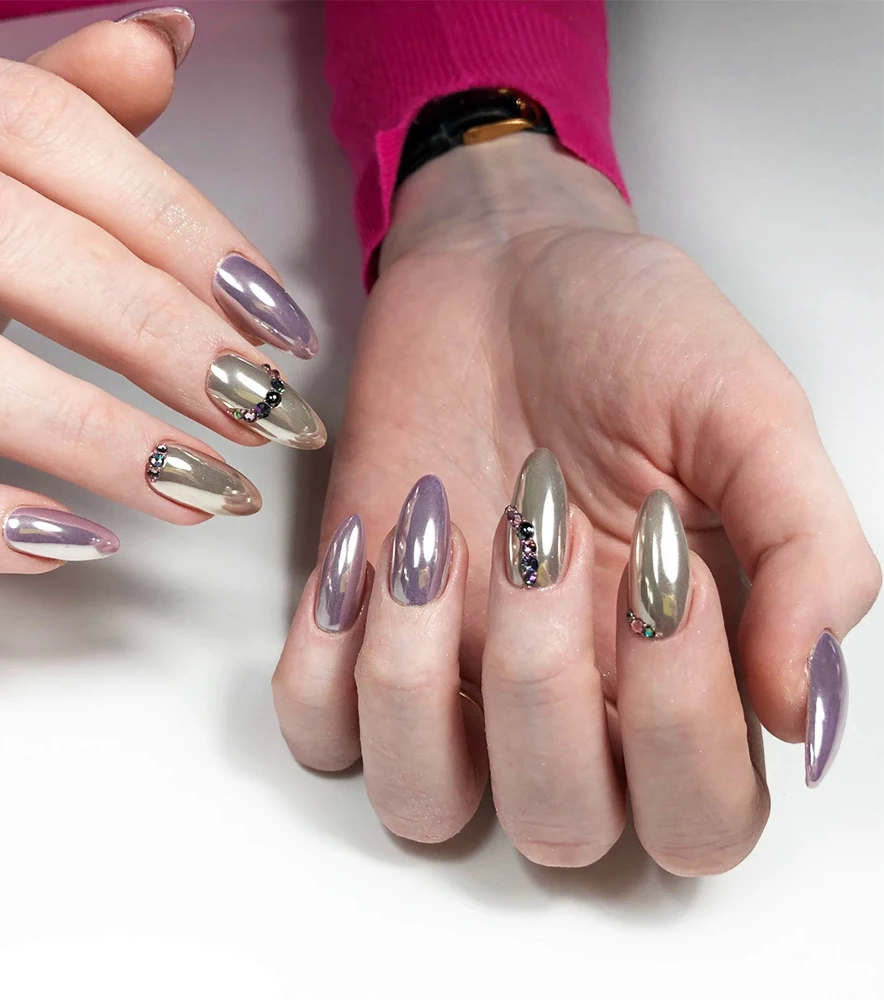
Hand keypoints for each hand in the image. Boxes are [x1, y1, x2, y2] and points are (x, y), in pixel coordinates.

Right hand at [0, 10, 324, 571]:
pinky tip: (73, 542)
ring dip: (91, 434)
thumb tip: (161, 42)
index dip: (180, 228)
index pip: (40, 130)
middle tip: (262, 413)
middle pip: (1, 234)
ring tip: (202, 488)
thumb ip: (41, 112)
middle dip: (158, 333)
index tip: (279, 321)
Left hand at [272, 133, 879, 873]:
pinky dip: (324, 664)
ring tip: (432, 541)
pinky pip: (316, 730)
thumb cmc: (630, 330)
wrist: (501, 269)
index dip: (680, 721)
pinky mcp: (356, 625)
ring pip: (421, 803)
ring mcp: (450, 669)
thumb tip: (809, 709)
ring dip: (418, 684)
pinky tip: (365, 550)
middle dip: (543, 684)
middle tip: (540, 529)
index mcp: (677, 667)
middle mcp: (564, 694)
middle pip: (559, 827)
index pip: (699, 816)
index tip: (657, 555)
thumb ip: (807, 554)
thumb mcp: (748, 414)